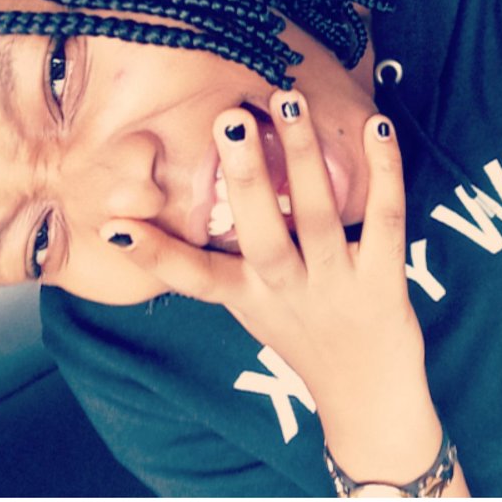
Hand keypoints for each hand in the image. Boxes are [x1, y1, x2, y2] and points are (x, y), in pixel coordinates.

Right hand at [101, 89, 442, 482]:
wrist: (369, 399)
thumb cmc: (305, 340)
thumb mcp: (252, 308)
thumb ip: (221, 264)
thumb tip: (164, 216)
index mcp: (248, 297)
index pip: (192, 276)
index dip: (152, 253)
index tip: (115, 222)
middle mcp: (287, 290)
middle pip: (260, 233)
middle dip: (242, 175)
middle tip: (230, 118)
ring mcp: (338, 285)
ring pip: (320, 216)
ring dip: (304, 156)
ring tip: (289, 101)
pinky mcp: (385, 279)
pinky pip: (386, 218)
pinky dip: (384, 169)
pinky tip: (377, 125)